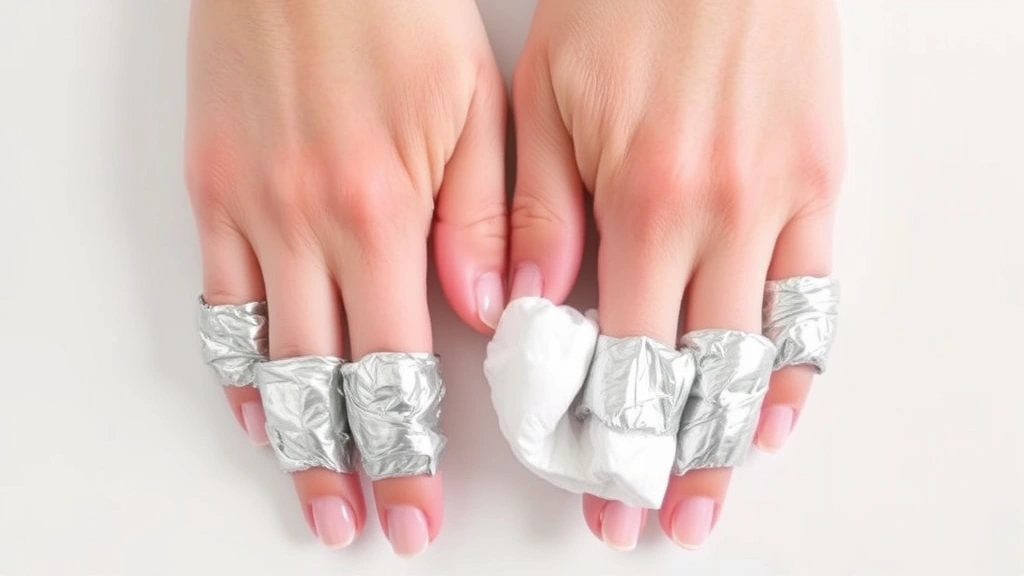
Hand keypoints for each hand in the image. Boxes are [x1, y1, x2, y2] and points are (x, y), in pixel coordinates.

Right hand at [185, 0, 505, 553]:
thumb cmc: (395, 9)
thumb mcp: (475, 103)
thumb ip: (485, 217)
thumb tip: (487, 313)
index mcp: (384, 211)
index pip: (397, 366)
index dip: (408, 449)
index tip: (416, 507)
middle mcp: (307, 224)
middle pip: (327, 380)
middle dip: (351, 467)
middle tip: (363, 527)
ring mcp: (248, 210)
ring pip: (264, 356)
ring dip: (290, 439)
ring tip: (310, 496)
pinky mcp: (210, 189)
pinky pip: (216, 300)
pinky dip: (236, 365)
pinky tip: (256, 407)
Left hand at [510, 0, 843, 548]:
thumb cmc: (626, 1)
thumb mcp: (546, 96)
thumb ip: (534, 211)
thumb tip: (522, 310)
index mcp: (640, 197)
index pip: (621, 352)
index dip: (605, 430)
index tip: (591, 484)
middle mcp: (718, 213)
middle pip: (691, 372)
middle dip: (663, 460)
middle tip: (646, 523)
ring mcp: (779, 201)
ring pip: (757, 351)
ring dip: (728, 438)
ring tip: (706, 499)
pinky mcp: (821, 180)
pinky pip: (815, 296)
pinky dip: (795, 366)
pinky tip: (772, 414)